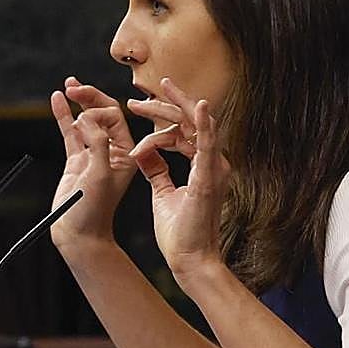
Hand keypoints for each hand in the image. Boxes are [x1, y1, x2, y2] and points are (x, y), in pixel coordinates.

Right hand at [49, 76, 137, 250]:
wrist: (78, 234)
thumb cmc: (93, 210)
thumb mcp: (99, 174)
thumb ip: (97, 144)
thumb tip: (86, 118)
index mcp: (127, 153)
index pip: (115, 118)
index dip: (98, 111)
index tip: (83, 121)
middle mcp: (113, 151)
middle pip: (102, 113)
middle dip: (90, 97)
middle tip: (74, 85)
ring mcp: (94, 154)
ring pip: (86, 120)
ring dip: (77, 102)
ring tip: (67, 87)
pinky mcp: (77, 160)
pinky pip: (70, 133)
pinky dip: (63, 116)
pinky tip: (57, 100)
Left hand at [129, 85, 230, 286]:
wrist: (190, 259)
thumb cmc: (180, 234)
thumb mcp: (163, 193)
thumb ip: (157, 171)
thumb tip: (144, 153)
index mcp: (201, 167)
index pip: (181, 133)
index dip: (158, 121)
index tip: (134, 111)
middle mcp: (212, 164)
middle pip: (189, 124)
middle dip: (164, 107)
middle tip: (138, 98)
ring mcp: (214, 170)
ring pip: (198, 126)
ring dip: (180, 106)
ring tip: (162, 88)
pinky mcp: (209, 178)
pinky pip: (207, 145)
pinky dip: (203, 124)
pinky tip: (197, 105)